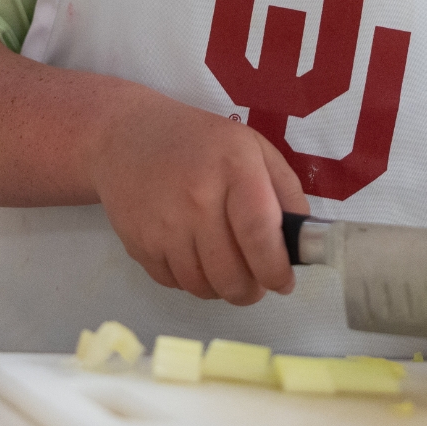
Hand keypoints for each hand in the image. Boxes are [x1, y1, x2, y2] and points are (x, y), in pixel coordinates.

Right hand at [87, 96, 309, 306]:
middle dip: (251, 290)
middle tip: (256, 282)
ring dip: (220, 288)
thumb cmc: (198, 141)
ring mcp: (164, 225)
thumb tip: (302, 241)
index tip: (283, 283)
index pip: (260, 236)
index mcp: (234, 170)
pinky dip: (190, 280)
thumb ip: (285, 190)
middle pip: (232, 275)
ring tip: (225, 269)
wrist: (124, 135)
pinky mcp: (138, 244)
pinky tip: (194, 257)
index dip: (276, 270)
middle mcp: (197, 199)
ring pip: (202, 287)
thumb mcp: (252, 147)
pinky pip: (174, 284)